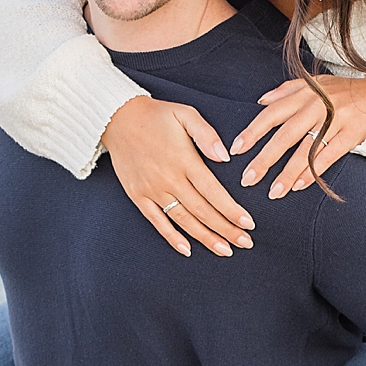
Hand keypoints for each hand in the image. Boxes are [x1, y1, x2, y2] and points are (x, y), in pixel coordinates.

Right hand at [101, 95, 255, 258]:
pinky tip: (187, 249)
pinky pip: (156, 221)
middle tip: (245, 243)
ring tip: (224, 250)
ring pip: (183, 220)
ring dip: (205, 237)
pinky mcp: (138, 196)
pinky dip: (172, 237)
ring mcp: (152, 190)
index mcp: (184, 160)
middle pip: (202, 211)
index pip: (213, 192)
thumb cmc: (157, 116)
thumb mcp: (186, 115)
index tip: (248, 223)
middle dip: (226, 229)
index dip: (231, 210)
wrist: (117, 119)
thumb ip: (207, 135)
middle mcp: (169, 179)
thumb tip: (225, 157)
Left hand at [230, 74, 365, 196]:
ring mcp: (335, 121)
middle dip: (264, 159)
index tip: (236, 150)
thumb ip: (287, 90)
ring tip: (274, 192)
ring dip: (288, 173)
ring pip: (306, 150)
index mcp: (304, 95)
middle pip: (285, 135)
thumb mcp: (316, 83)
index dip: (253, 132)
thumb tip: (261, 101)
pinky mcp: (352, 135)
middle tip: (247, 179)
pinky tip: (299, 186)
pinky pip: (329, 156)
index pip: (272, 114)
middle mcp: (317, 107)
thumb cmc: (344, 91)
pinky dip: (313, 172)